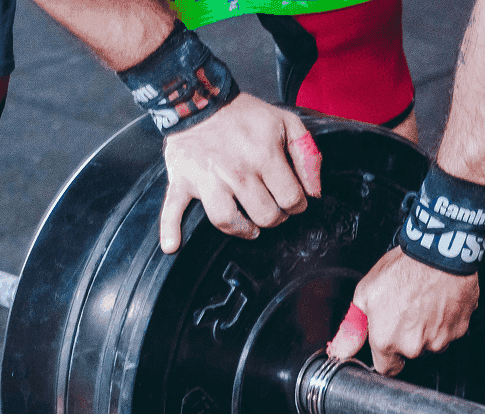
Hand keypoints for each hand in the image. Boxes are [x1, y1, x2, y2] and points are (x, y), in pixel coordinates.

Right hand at [160, 94, 321, 252]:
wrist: (199, 98)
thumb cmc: (243, 114)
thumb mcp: (286, 123)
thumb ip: (307, 154)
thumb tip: (314, 191)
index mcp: (264, 155)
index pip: (291, 199)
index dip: (297, 204)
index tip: (291, 201)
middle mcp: (236, 170)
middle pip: (265, 216)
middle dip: (274, 217)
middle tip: (272, 210)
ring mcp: (207, 178)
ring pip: (227, 220)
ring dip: (242, 230)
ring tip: (248, 227)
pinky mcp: (182, 180)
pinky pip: (173, 209)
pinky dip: (169, 229)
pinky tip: (172, 245)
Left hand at [326, 248, 478, 375]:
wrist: (439, 253)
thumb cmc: (403, 269)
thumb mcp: (365, 293)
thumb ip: (353, 328)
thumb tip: (341, 349)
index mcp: (386, 341)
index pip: (386, 368)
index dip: (387, 355)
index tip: (389, 342)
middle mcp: (413, 346)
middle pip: (409, 353)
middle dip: (407, 338)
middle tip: (406, 310)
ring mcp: (439, 340)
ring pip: (431, 344)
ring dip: (427, 330)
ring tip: (423, 303)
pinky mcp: (459, 330)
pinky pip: (450, 332)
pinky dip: (445, 321)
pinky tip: (438, 302)